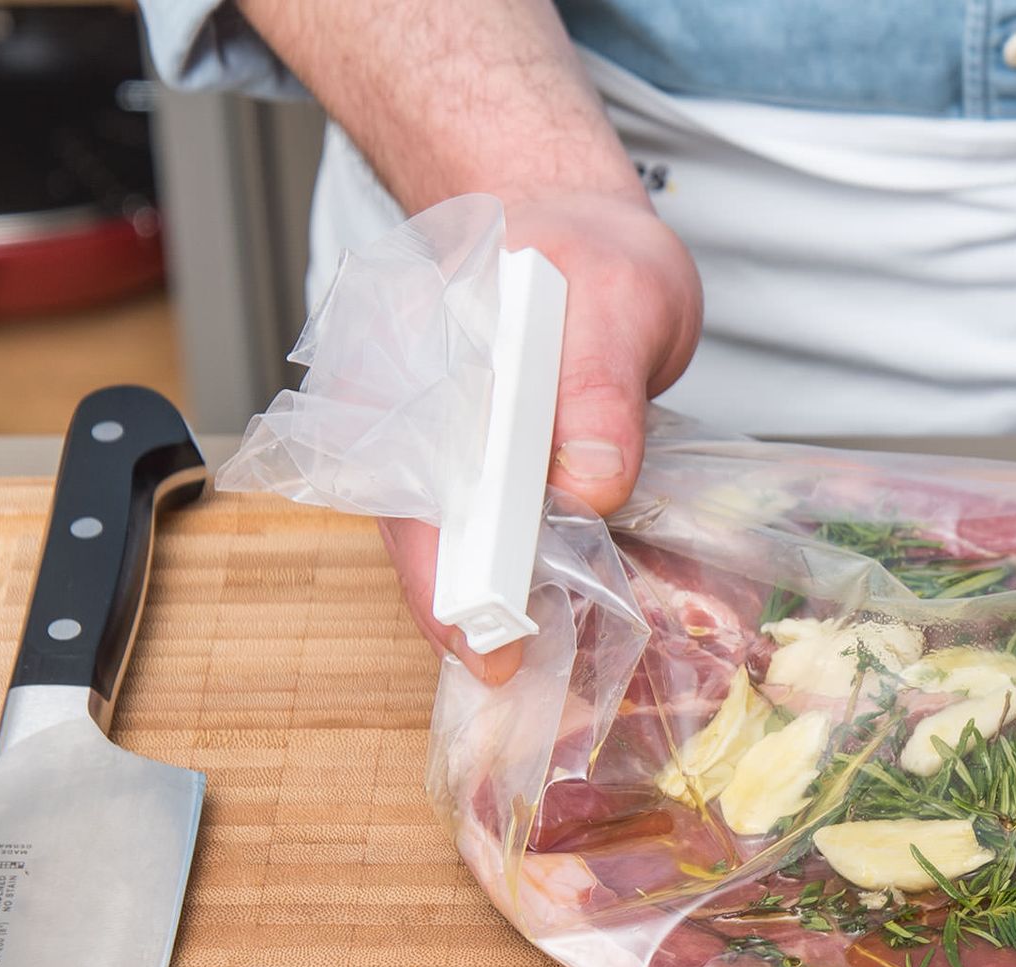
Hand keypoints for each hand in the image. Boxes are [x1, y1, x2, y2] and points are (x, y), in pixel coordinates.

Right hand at [383, 187, 702, 682]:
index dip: (446, 569)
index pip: (414, 477)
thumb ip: (602, 382)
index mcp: (415, 352)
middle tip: (507, 680)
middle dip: (458, 611)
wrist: (570, 236)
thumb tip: (589, 479)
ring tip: (521, 670)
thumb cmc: (586, 260)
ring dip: (478, 605)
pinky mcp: (461, 469)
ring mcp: (424, 442)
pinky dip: (502, 580)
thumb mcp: (618, 298)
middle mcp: (397, 407)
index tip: (487, 638)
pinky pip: (471, 536)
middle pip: (415, 525)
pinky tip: (534, 624)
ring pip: (440, 541)